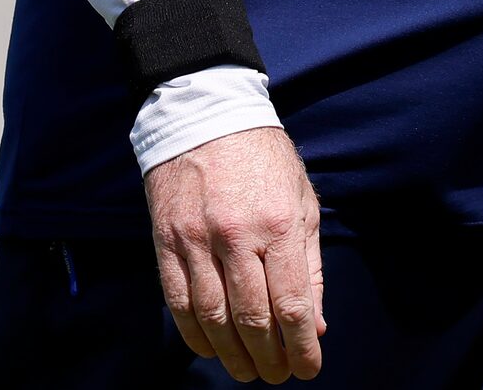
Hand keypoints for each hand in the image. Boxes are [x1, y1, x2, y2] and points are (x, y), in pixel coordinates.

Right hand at [143, 125, 324, 382]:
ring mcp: (197, 242)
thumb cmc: (266, 161)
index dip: (301, 344)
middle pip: (252, 318)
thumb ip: (310, 265)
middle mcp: (238, 236)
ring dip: (232, 355)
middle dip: (269, 357)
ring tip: (248, 371)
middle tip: (278, 376)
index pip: (291, 303)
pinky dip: (195, 334)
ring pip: (213, 318)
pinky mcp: (166, 244)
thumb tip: (316, 323)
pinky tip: (212, 348)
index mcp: (280, 224)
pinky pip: (179, 303)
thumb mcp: (303, 202)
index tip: (309, 368)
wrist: (207, 118)